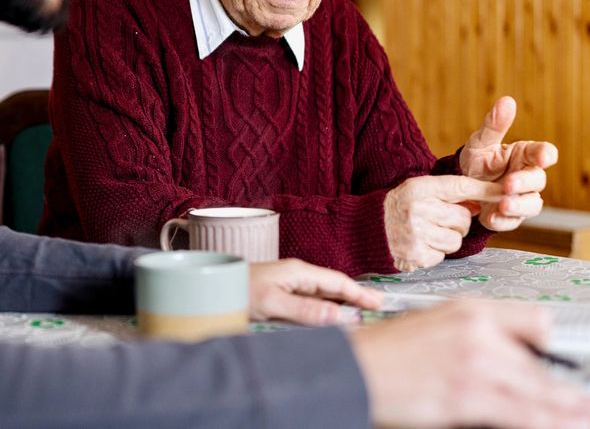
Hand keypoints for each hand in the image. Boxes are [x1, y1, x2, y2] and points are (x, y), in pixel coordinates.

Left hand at [248, 258, 383, 325]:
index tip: (378, 303)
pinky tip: (330, 315)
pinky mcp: (281, 294)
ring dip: (341, 302)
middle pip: (333, 286)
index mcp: (298, 272)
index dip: (358, 293)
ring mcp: (288, 284)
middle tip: (377, 307)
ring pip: (322, 293)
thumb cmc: (238, 291)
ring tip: (359, 312)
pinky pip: (310, 300)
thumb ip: (305, 310)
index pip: (336, 282)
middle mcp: (296, 276)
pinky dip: (326, 307)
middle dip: (355, 296)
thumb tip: (338, 317)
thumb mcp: (273, 303)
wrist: (211, 288)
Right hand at [349, 301, 589, 428]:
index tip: (588, 357)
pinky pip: (522, 413)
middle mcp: (478, 331)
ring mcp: (475, 364)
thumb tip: (514, 359)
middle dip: (576, 389)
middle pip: (543, 364)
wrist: (352, 370)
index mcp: (471, 309)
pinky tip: (570, 424)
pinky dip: (551, 421)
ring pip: (540, 391)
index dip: (563, 344)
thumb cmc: (386, 354)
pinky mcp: (468, 396)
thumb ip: (476, 336)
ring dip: (576, 410)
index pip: (536, 321)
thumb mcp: (434, 325)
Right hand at [385, 175, 502, 270]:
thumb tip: (480, 202)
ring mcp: (418, 234)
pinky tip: (420, 244)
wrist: (365, 230)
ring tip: (426, 233)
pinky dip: (435, 252)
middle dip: (457, 222)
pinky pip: (443, 255)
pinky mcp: (418, 255)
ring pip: (456, 240)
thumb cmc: (397, 208)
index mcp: (419, 188)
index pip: (460, 186)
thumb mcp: (417, 190)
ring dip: (447, 239)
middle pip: (463, 218)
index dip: (485, 190)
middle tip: (438, 220)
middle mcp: (419, 210)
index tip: (505, 192)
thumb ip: (447, 193)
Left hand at [459, 96, 557, 230]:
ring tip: (502, 204)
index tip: (544, 157)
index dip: (546, 155)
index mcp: (525, 155)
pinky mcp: (510, 216)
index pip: (544, 153)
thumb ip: (494, 125)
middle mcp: (528, 177)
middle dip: (524, 183)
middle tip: (508, 184)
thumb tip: (506, 101)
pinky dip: (503, 221)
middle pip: (538, 181)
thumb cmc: (478, 160)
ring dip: (518, 205)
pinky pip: (512, 221)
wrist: (461, 186)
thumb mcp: (481, 142)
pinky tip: (490, 218)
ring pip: (531, 204)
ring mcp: (521, 198)